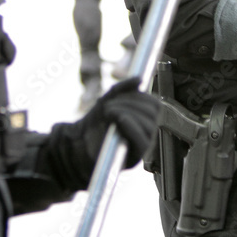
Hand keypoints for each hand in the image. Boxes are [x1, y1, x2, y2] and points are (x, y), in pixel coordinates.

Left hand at [44, 77, 160, 190]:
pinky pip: (142, 141)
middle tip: (109, 105)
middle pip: (153, 113)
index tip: (119, 95)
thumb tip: (140, 79)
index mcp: (145, 117)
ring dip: (127, 112)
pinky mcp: (136, 156)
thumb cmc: (97, 120)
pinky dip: (131, 126)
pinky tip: (120, 120)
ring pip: (149, 124)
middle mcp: (148, 131)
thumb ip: (123, 88)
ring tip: (108, 112)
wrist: (81, 141)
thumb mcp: (109, 100)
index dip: (141, 96)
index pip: (155, 105)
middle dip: (131, 103)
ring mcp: (144, 144)